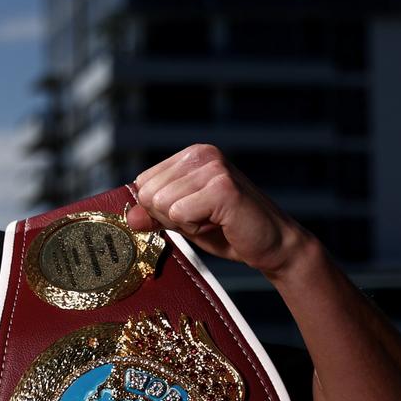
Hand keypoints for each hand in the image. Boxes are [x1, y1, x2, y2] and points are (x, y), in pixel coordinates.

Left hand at [125, 144, 311, 277]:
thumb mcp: (181, 221)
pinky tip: (220, 223)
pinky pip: (179, 214)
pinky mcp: (222, 188)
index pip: (143, 183)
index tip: (193, 212)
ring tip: (214, 220)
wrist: (271, 246)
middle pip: (149, 194)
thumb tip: (129, 215)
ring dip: (186, 224)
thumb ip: (153, 215)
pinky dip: (196, 228)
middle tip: (206, 219)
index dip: (162, 209)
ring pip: (163, 205)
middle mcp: (202, 154)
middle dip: (172, 217)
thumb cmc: (226, 230)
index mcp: (191, 156)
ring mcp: (214, 168)